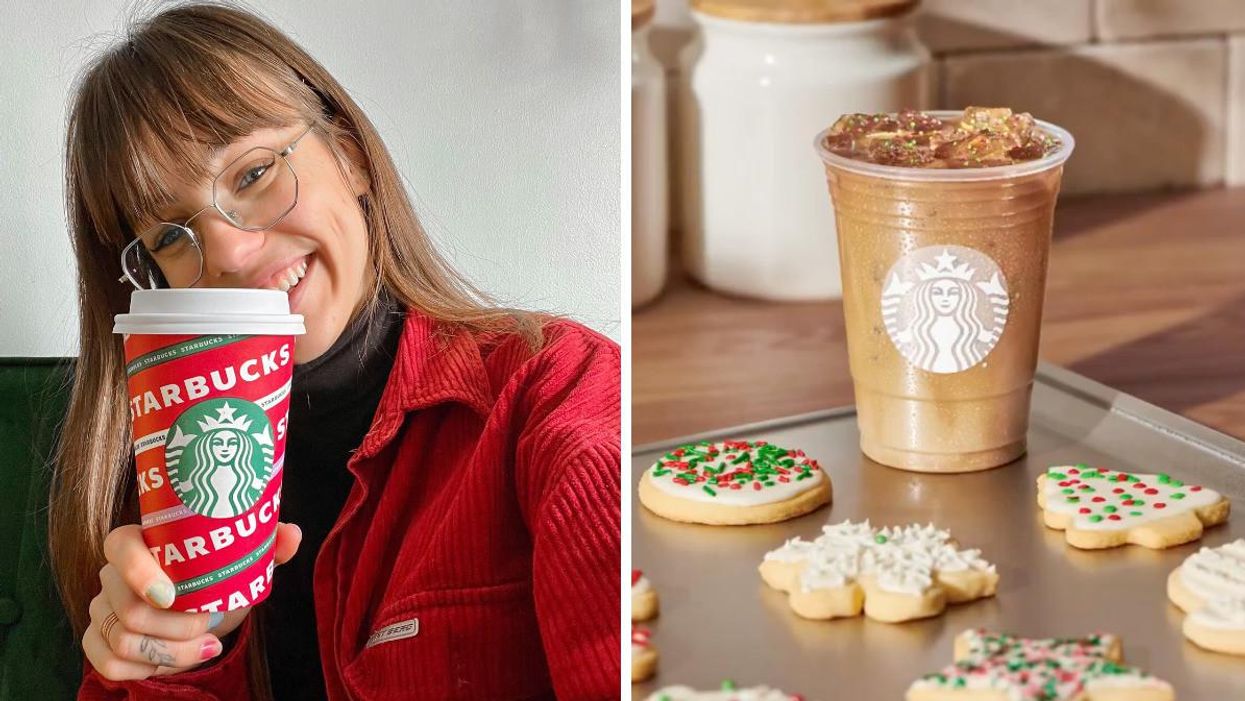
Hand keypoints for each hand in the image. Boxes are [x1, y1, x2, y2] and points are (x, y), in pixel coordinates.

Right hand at [82, 522, 301, 680]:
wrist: (205, 609)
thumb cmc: (219, 578)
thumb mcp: (242, 560)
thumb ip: (267, 545)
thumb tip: (293, 534)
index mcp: (141, 543)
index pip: (119, 546)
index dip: (138, 571)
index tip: (172, 595)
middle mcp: (113, 575)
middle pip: (128, 609)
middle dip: (177, 628)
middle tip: (211, 626)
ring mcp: (102, 611)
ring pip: (122, 642)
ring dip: (172, 653)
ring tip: (206, 646)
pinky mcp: (99, 642)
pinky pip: (109, 664)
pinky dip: (147, 670)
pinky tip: (175, 661)